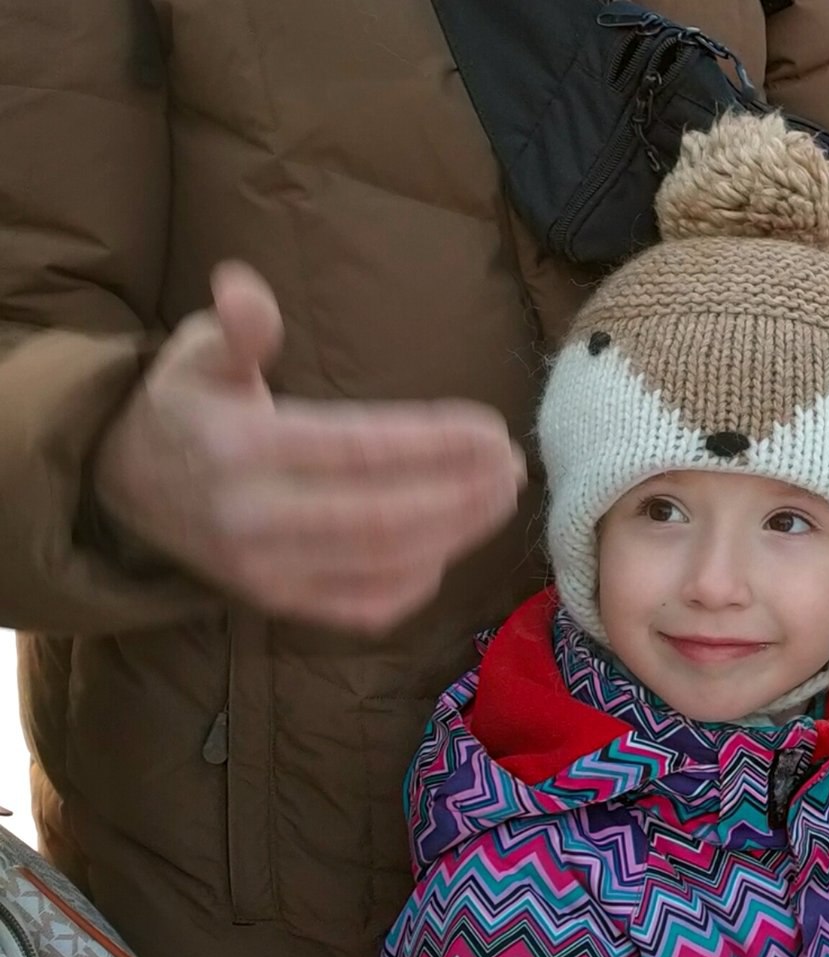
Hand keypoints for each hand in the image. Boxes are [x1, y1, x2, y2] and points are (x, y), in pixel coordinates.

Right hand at [92, 262, 526, 632]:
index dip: (432, 443)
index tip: (491, 429)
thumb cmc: (186, 407)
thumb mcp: (197, 351)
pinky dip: (416, 583)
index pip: (356, 449)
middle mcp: (254, 519)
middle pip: (383, 515)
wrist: (127, 487)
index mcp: (240, 448)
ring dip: (455, 536)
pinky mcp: (281, 603)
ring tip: (500, 499)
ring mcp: (268, 571)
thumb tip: (245, 290)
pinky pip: (364, 606)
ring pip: (383, 564)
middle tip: (514, 469)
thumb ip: (236, 327)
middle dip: (460, 494)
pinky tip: (452, 547)